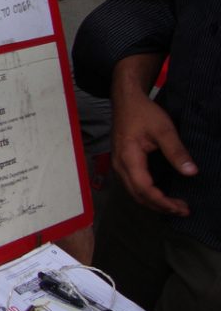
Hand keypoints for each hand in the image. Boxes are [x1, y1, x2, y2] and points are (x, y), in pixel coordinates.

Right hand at [111, 90, 196, 215]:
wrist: (125, 100)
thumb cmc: (143, 112)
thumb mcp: (164, 129)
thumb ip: (176, 151)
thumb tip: (191, 172)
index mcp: (128, 158)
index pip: (144, 188)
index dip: (162, 201)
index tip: (181, 207)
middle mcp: (119, 165)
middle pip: (137, 194)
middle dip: (159, 206)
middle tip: (182, 210)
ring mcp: (118, 164)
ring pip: (133, 192)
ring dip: (153, 202)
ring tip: (174, 205)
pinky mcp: (121, 162)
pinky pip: (132, 184)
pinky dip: (146, 193)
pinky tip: (160, 194)